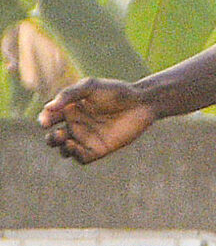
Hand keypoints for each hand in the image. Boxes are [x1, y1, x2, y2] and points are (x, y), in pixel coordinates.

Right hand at [40, 79, 155, 163]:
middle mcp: (76, 125)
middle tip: (59, 133)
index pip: (49, 118)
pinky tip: (74, 146)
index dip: (44, 120)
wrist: (141, 103)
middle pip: (54, 137)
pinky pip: (81, 158)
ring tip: (66, 139)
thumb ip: (68, 95)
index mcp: (70, 109)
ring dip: (60, 147)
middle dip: (51, 138)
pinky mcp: (100, 149)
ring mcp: (87, 138)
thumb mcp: (90, 87)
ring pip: (65, 150)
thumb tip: (48, 108)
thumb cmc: (116, 92)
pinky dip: (74, 154)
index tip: (46, 120)